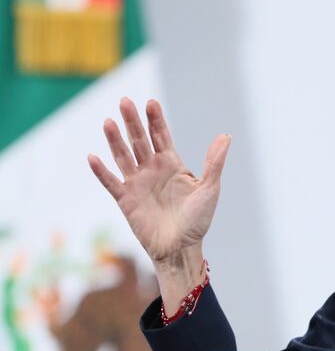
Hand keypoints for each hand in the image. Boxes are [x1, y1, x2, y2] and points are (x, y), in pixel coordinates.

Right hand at [88, 98, 229, 282]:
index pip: (161, 136)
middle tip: (125, 101)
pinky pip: (111, 182)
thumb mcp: (210, 189)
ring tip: (109, 121)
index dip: (155, 119)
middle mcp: (152, 170)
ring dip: (115, 140)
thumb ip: (214, 162)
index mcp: (172, 164)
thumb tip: (225, 136)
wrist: (181, 248)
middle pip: (139, 140)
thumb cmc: (198, 221)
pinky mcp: (125, 200)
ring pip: (123, 156)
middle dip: (133, 122)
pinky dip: (101, 171)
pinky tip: (93, 157)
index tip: (150, 103)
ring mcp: (137, 183)